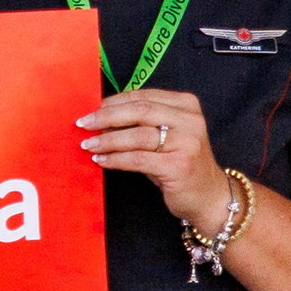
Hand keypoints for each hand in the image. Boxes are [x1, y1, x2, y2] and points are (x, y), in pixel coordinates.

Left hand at [78, 85, 223, 228]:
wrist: (208, 195)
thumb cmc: (178, 162)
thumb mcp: (164, 135)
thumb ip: (140, 122)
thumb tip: (98, 116)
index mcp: (186, 105)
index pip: (142, 96)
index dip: (113, 102)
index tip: (90, 110)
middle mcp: (190, 120)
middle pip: (140, 111)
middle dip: (106, 117)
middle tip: (82, 124)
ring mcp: (188, 143)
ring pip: (138, 136)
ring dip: (107, 140)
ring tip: (88, 145)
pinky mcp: (179, 165)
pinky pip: (138, 159)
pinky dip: (115, 159)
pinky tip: (101, 160)